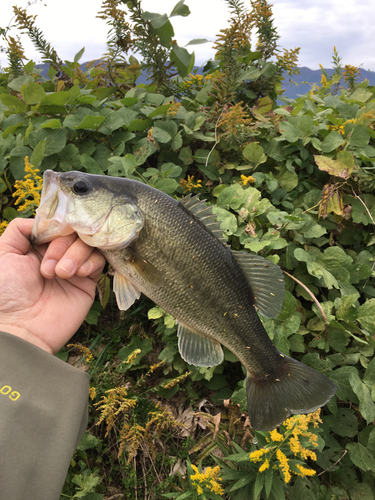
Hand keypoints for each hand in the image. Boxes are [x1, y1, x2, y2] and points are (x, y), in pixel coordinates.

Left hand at [0, 218, 105, 353]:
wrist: (20, 329)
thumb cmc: (5, 294)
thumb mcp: (2, 254)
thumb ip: (19, 229)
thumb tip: (42, 219)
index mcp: (36, 246)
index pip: (56, 224)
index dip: (57, 226)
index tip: (52, 234)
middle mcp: (56, 254)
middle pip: (74, 231)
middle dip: (62, 245)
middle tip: (48, 269)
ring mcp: (74, 267)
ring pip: (88, 243)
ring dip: (75, 254)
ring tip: (60, 275)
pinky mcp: (88, 282)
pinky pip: (99, 261)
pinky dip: (90, 263)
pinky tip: (77, 274)